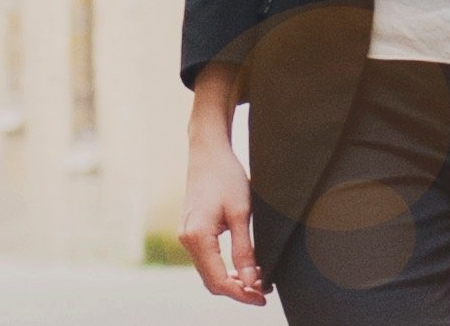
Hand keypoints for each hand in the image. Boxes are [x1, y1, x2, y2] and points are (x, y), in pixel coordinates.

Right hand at [181, 67, 266, 305]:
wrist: (208, 151)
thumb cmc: (226, 177)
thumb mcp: (241, 212)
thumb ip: (244, 249)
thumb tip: (251, 281)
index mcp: (197, 238)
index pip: (218, 281)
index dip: (240, 293)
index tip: (262, 298)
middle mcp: (187, 241)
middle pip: (211, 280)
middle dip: (236, 290)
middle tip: (262, 292)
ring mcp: (187, 236)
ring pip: (208, 271)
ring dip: (231, 279)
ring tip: (257, 280)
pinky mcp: (191, 230)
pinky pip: (207, 258)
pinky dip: (223, 266)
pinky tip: (242, 264)